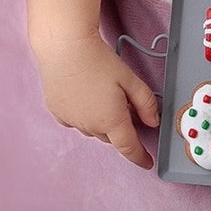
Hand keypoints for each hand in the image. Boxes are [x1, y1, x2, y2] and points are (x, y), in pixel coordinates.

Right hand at [32, 35, 159, 169]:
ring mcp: (71, 121)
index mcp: (111, 120)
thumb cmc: (97, 60)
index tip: (147, 163)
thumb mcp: (130, 79)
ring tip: (104, 94)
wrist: (63, 47)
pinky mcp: (58, 113)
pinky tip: (85, 97)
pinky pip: (76, 122)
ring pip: (94, 130)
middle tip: (126, 106)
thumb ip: (146, 103)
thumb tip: (153, 121)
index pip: (129, 147)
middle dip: (121, 128)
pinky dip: (85, 116)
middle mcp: (90, 126)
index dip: (140, 157)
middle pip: (112, 136)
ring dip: (103, 122)